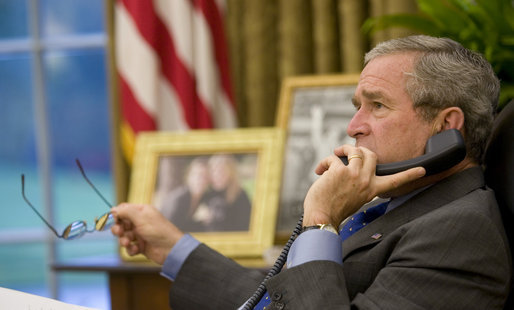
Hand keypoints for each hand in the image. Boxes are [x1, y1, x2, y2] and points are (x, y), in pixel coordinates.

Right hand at [110, 203, 184, 264]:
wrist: (170, 249)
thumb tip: (113, 209)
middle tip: (119, 232)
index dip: (116, 215)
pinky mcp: (141, 246)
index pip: (124, 210)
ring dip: (123, 240)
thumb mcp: (141, 217)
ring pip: (124, 236)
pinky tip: (136, 250)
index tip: (111, 220)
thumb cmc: (158, 230)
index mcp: (141, 211)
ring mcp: (140, 234)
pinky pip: (129, 247)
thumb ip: (126, 212)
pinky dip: (130, 249)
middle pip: (121, 224)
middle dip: (118, 229)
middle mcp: (140, 222)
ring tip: (128, 243)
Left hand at [302, 145, 425, 226]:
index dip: (410, 175)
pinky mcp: (340, 170)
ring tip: (335, 154)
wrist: (322, 217)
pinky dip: (324, 162)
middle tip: (346, 152)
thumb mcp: (355, 198)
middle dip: (359, 150)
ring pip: (355, 150)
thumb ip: (359, 183)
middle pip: (371, 155)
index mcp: (372, 190)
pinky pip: (334, 157)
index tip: (423, 170)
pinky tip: (319, 171)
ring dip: (343, 149)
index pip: (395, 181)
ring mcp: (354, 174)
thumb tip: (352, 165)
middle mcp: (366, 181)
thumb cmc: (334, 208)